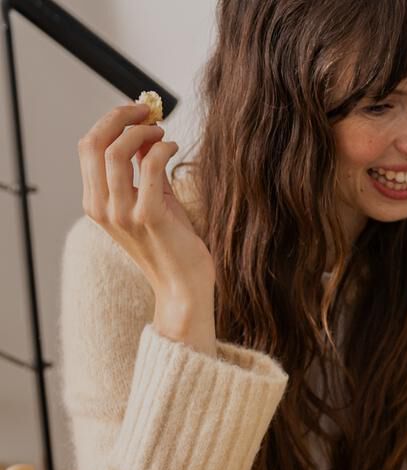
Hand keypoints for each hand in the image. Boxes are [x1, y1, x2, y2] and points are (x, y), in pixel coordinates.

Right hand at [78, 103, 215, 353]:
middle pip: (94, 144)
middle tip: (147, 112)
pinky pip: (148, 168)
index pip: (88, 148)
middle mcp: (102, 208)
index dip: (109, 122)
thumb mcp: (153, 201)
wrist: (184, 288)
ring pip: (116, 152)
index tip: (135, 111)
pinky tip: (174, 148)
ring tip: (162, 133)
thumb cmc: (173, 245)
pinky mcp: (148, 218)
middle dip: (119, 118)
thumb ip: (145, 171)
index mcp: (96, 203)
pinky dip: (161, 149)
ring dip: (142, 133)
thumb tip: (146, 135)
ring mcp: (122, 214)